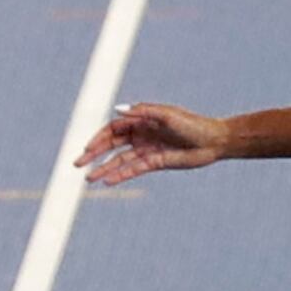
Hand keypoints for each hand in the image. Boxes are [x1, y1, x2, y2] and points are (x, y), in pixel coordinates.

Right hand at [73, 103, 224, 185]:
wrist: (212, 141)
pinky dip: (121, 175)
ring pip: (120, 160)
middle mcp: (141, 135)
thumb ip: (142, 112)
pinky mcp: (155, 163)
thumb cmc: (191, 124)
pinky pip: (134, 170)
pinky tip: (108, 181)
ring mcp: (147, 150)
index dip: (98, 138)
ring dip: (104, 169)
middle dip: (94, 154)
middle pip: (112, 145)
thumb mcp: (166, 114)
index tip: (87, 149)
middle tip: (78, 164)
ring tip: (89, 178)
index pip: (113, 129)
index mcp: (141, 120)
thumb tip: (118, 109)